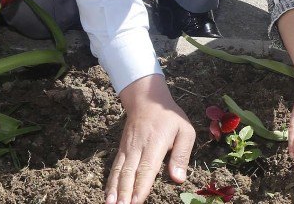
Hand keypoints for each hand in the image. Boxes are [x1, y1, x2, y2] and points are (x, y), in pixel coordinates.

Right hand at [108, 74, 194, 203]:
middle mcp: (138, 147)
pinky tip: (108, 197)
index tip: (137, 201)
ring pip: (119, 171)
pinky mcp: (122, 150)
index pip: (147, 168)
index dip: (141, 186)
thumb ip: (182, 154)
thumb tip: (178, 178)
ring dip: (114, 190)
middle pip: (129, 172)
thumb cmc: (169, 117)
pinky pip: (115, 168)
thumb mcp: (185, 130)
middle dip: (125, 192)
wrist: (146, 99)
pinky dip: (110, 183)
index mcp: (156, 143)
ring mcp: (127, 148)